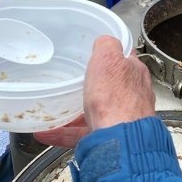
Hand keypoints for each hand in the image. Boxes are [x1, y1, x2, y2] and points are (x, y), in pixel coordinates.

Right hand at [34, 36, 154, 147]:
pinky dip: (64, 133)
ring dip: (73, 112)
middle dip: (92, 86)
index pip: (125, 59)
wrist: (121, 141)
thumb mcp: (109, 58)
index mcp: (134, 74)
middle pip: (111, 87)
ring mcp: (122, 118)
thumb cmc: (116, 100)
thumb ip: (107, 45)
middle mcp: (133, 97)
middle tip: (74, 84)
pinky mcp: (109, 137)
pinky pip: (83, 133)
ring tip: (55, 112)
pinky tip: (46, 133)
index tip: (96, 55)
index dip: (111, 55)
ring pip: (96, 112)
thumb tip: (105, 40)